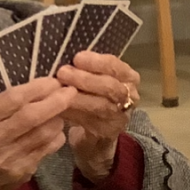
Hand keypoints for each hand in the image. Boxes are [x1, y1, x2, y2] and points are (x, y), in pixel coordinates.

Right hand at [0, 79, 74, 189]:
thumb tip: (34, 87)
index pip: (11, 99)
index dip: (36, 88)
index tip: (52, 81)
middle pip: (30, 116)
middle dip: (54, 101)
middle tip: (69, 91)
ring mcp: (7, 159)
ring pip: (42, 133)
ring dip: (58, 118)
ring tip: (62, 110)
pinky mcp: (21, 172)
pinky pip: (47, 149)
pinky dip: (56, 136)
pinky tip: (56, 129)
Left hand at [56, 50, 139, 180]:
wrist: (99, 133)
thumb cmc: (95, 96)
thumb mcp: (95, 79)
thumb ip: (87, 68)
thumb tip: (63, 56)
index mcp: (129, 78)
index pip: (115, 66)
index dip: (96, 62)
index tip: (76, 58)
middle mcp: (130, 97)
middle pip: (110, 87)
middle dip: (85, 79)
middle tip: (62, 73)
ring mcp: (120, 116)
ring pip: (101, 105)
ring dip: (78, 97)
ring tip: (58, 91)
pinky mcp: (108, 132)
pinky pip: (89, 121)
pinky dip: (73, 113)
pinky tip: (59, 108)